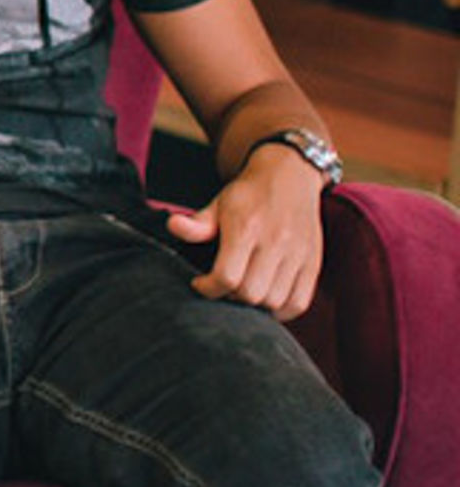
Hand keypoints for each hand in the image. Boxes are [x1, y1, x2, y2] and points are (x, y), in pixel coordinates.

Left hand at [166, 147, 323, 319]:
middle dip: (230, 297)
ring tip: (243, 291)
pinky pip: (299, 302)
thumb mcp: (217, 204)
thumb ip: (197, 223)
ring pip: (274, 302)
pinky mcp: (313, 263)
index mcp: (246, 229)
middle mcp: (275, 243)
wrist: (289, 176)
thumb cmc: (248, 194)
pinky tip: (266, 299)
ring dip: (255, 305)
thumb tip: (173, 226)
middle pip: (251, 293)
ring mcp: (298, 255)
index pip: (227, 276)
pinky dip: (281, 310)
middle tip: (222, 287)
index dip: (208, 288)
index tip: (200, 283)